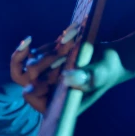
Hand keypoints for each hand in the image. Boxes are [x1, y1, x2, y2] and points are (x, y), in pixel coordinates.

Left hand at [10, 29, 129, 114]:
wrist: (109, 59)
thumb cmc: (106, 72)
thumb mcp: (99, 75)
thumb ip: (84, 78)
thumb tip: (66, 78)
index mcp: (54, 103)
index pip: (31, 95)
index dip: (38, 78)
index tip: (56, 64)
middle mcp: (45, 91)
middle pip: (25, 76)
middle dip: (46, 59)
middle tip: (65, 46)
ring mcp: (44, 75)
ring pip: (32, 60)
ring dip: (53, 48)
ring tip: (73, 38)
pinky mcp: (46, 61)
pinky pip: (37, 50)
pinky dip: (53, 42)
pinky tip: (72, 32)